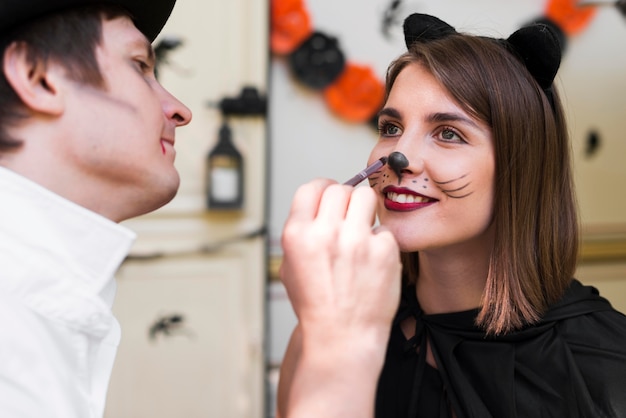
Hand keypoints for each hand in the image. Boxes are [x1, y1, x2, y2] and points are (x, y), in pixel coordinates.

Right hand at [280, 179, 400, 338]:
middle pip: (341, 189)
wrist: (342, 336)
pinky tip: (373, 260)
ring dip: (364, 211)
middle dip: (345, 200)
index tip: (330, 195)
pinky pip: (384, 229)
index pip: (312, 187)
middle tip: (348, 217)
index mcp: (298, 234)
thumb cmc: (316, 305)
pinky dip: (380, 242)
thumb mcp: (290, 266)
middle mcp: (325, 234)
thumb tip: (318, 205)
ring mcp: (356, 241)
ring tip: (362, 231)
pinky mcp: (383, 251)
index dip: (323, 188)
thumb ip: (301, 232)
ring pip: (366, 197)